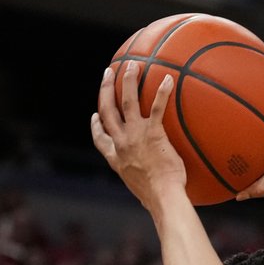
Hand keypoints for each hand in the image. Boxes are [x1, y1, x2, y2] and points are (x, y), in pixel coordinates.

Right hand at [90, 64, 187, 211]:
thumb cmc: (159, 199)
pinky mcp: (153, 133)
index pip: (100, 139)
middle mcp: (121, 143)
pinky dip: (161, 92)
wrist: (162, 197)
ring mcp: (135, 136)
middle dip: (105, 90)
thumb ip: (145, 184)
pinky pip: (156, 107)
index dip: (96, 126)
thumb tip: (156, 196)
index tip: (94, 117)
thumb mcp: (144, 192)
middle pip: (107, 110)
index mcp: (116, 158)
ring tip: (131, 65)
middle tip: (107, 74)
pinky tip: (167, 79)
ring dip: (127, 81)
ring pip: (126, 101)